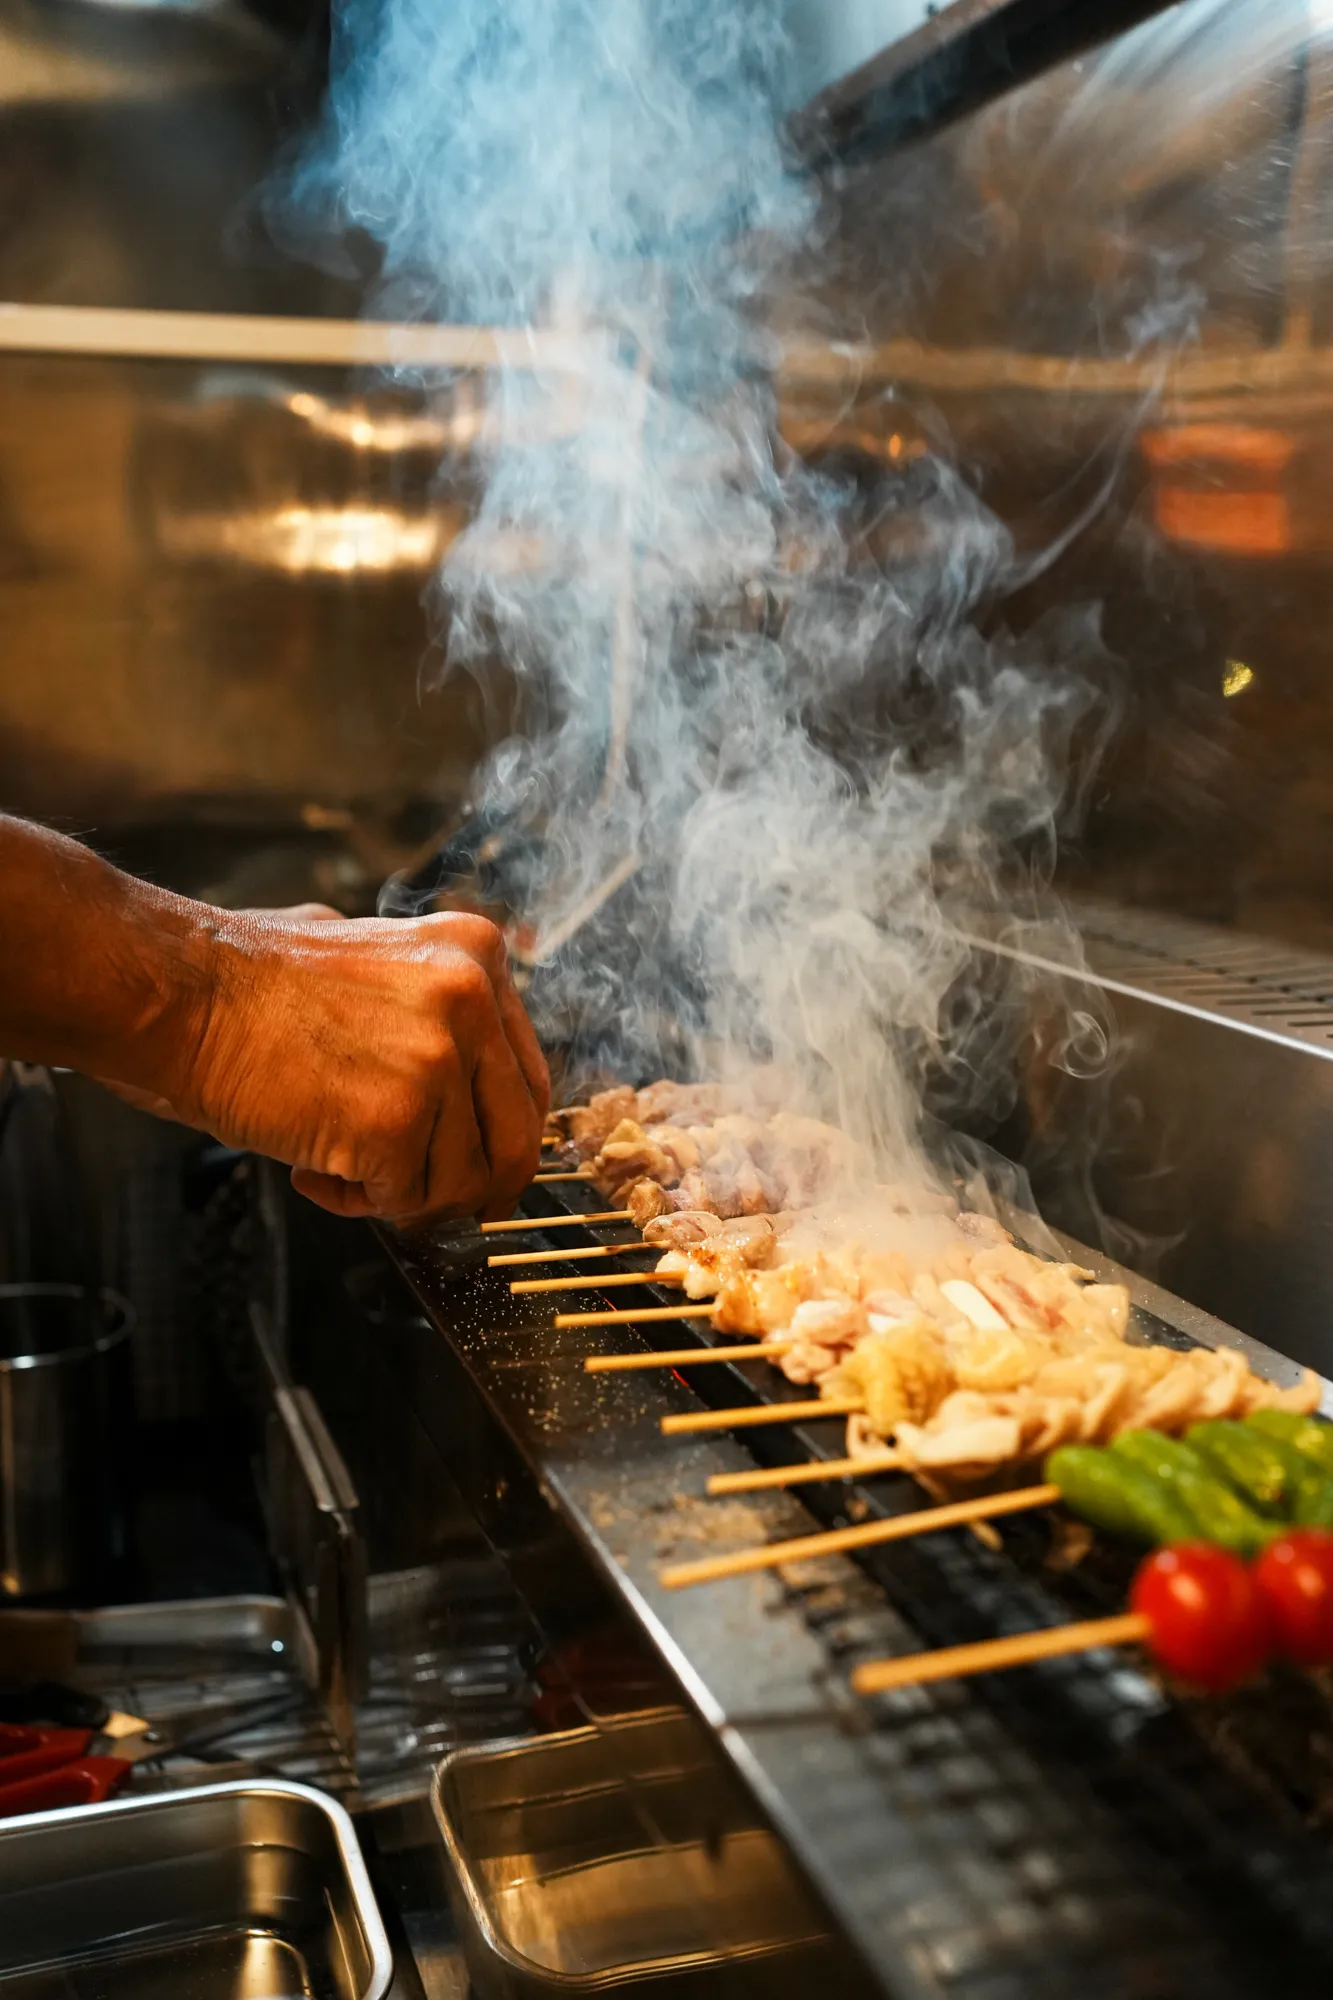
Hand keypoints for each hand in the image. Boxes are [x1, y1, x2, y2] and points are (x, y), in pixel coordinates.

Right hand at [169, 907, 548, 1224]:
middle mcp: (472, 1000)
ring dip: (401, 1193)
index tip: (475, 1166)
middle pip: (516, 1138)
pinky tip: (310, 1169)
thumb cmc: (252, 984)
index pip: (527, 1079)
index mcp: (476, 956)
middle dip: (470, 1186)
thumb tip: (469, 1085)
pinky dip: (356, 1203)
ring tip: (334, 1163)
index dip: (497, 1138)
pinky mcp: (394, 1120)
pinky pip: (405, 1201)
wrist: (181, 993)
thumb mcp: (374, 958)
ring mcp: (437, 1061)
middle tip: (422, 1198)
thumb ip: (434, 1010)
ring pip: (462, 1182)